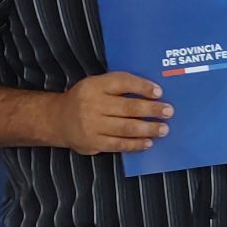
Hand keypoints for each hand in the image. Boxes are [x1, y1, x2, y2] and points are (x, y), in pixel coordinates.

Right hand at [50, 73, 172, 154]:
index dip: (142, 86)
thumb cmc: (85, 99)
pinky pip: (119, 144)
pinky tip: (148, 142)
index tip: (159, 92)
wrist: (57, 119)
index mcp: (95, 85)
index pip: (122, 82)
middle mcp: (93, 104)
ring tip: (163, 129)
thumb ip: (118, 86)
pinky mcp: (93, 142)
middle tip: (168, 111)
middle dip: (151, 110)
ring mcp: (92, 125)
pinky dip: (135, 144)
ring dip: (148, 129)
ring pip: (126, 128)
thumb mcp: (96, 85)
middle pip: (128, 107)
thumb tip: (151, 92)